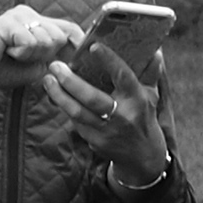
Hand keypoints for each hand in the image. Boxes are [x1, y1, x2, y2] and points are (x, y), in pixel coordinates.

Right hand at [0, 3, 81, 99]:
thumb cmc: (4, 70)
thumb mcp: (39, 63)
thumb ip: (57, 53)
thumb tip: (82, 51)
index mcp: (36, 20)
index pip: (69, 27)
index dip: (79, 43)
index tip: (80, 58)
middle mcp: (27, 12)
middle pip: (60, 36)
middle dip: (46, 55)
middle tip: (22, 57)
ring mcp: (16, 15)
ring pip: (46, 40)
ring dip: (31, 56)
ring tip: (12, 54)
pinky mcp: (6, 22)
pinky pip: (30, 43)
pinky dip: (20, 54)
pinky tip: (5, 51)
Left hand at [46, 39, 172, 182]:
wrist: (143, 156)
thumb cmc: (143, 116)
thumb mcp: (150, 95)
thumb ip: (150, 72)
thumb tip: (154, 50)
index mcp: (137, 99)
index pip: (123, 76)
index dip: (109, 61)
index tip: (93, 47)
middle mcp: (122, 115)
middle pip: (92, 98)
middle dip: (70, 81)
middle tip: (55, 65)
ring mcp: (107, 130)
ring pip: (78, 112)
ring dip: (59, 95)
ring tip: (47, 79)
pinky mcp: (95, 141)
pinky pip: (75, 122)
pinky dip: (64, 107)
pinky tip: (55, 95)